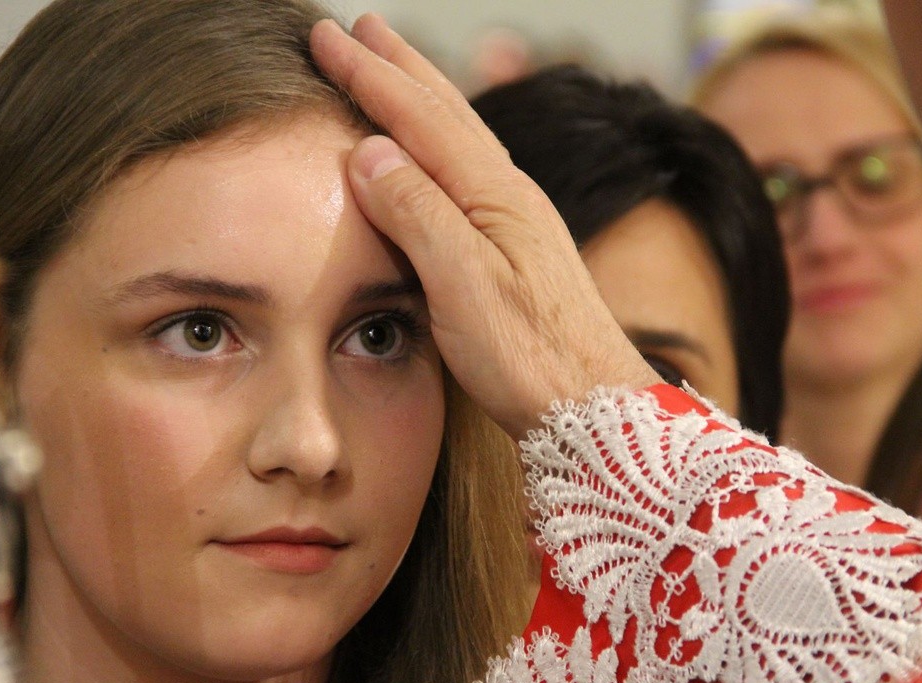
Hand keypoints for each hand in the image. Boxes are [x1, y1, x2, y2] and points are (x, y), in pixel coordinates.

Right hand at [309, 15, 657, 439]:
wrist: (594, 405)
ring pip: (459, 138)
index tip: (327, 38)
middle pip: (445, 113)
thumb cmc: (531, 357)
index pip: (419, 118)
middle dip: (398, 67)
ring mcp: (517, 221)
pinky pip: (467, 172)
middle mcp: (509, 195)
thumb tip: (368, 150)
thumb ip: (418, 214)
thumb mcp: (464, 287)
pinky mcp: (517, 250)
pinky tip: (437, 155)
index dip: (371, 76)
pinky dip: (439, 144)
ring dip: (421, 97)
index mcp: (493, 195)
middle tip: (358, 28)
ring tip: (393, 69)